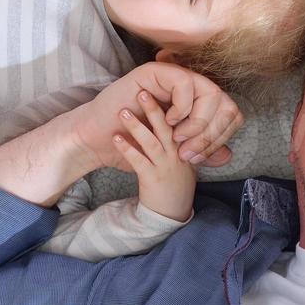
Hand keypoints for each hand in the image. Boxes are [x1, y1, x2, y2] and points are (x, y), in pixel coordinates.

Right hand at [61, 62, 243, 173]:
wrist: (100, 141)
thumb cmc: (134, 146)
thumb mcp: (173, 152)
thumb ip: (199, 151)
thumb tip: (227, 156)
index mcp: (195, 103)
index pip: (229, 111)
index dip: (222, 136)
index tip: (201, 156)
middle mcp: (188, 86)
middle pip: (223, 100)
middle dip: (211, 131)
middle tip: (190, 151)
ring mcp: (173, 76)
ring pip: (209, 91)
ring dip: (198, 121)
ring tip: (179, 138)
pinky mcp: (156, 71)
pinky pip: (185, 82)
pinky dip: (183, 106)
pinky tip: (170, 121)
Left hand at [112, 90, 196, 222]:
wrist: (171, 214)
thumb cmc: (176, 183)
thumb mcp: (188, 159)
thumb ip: (189, 139)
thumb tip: (188, 116)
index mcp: (186, 146)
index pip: (183, 122)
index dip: (172, 107)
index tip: (161, 91)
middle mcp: (178, 154)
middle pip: (168, 127)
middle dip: (154, 109)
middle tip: (141, 92)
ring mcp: (165, 166)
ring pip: (152, 142)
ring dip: (136, 126)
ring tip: (122, 112)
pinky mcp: (152, 179)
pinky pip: (138, 161)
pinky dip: (127, 149)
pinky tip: (116, 138)